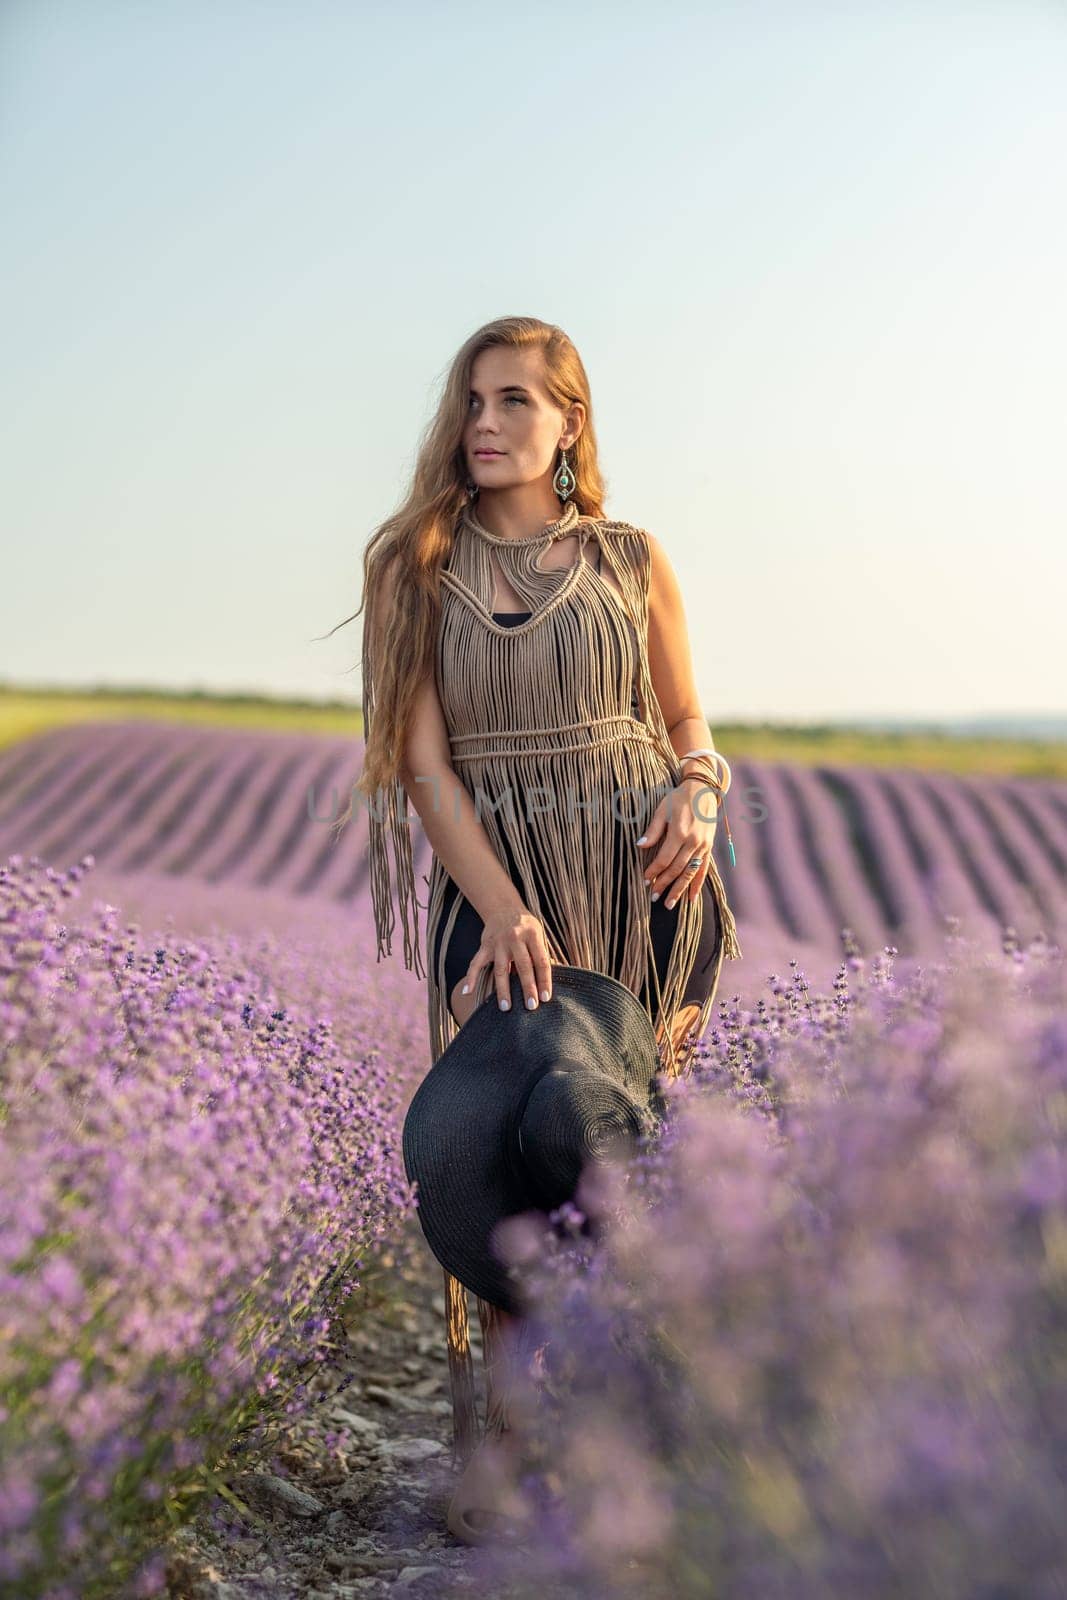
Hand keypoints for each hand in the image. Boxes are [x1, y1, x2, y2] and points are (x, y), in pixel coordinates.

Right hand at [460, 906, 553, 1013]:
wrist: (504, 908)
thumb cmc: (526, 926)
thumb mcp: (539, 934)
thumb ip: (543, 954)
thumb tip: (549, 981)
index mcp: (532, 935)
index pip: (541, 961)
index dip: (544, 980)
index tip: (545, 997)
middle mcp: (515, 938)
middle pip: (523, 966)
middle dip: (527, 988)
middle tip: (531, 1006)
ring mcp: (498, 943)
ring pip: (501, 969)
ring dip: (503, 990)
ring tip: (505, 1007)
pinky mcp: (485, 946)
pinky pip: (476, 963)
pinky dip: (471, 977)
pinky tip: (467, 992)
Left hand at [637, 777, 718, 910]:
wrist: (703, 790)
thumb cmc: (678, 799)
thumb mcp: (662, 810)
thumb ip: (652, 830)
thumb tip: (639, 846)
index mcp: (679, 832)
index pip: (664, 859)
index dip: (653, 871)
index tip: (644, 880)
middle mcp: (693, 842)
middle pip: (676, 869)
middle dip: (664, 884)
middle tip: (653, 897)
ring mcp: (703, 846)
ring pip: (690, 873)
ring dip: (679, 889)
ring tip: (669, 904)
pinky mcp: (709, 848)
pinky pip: (704, 870)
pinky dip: (697, 885)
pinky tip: (691, 898)